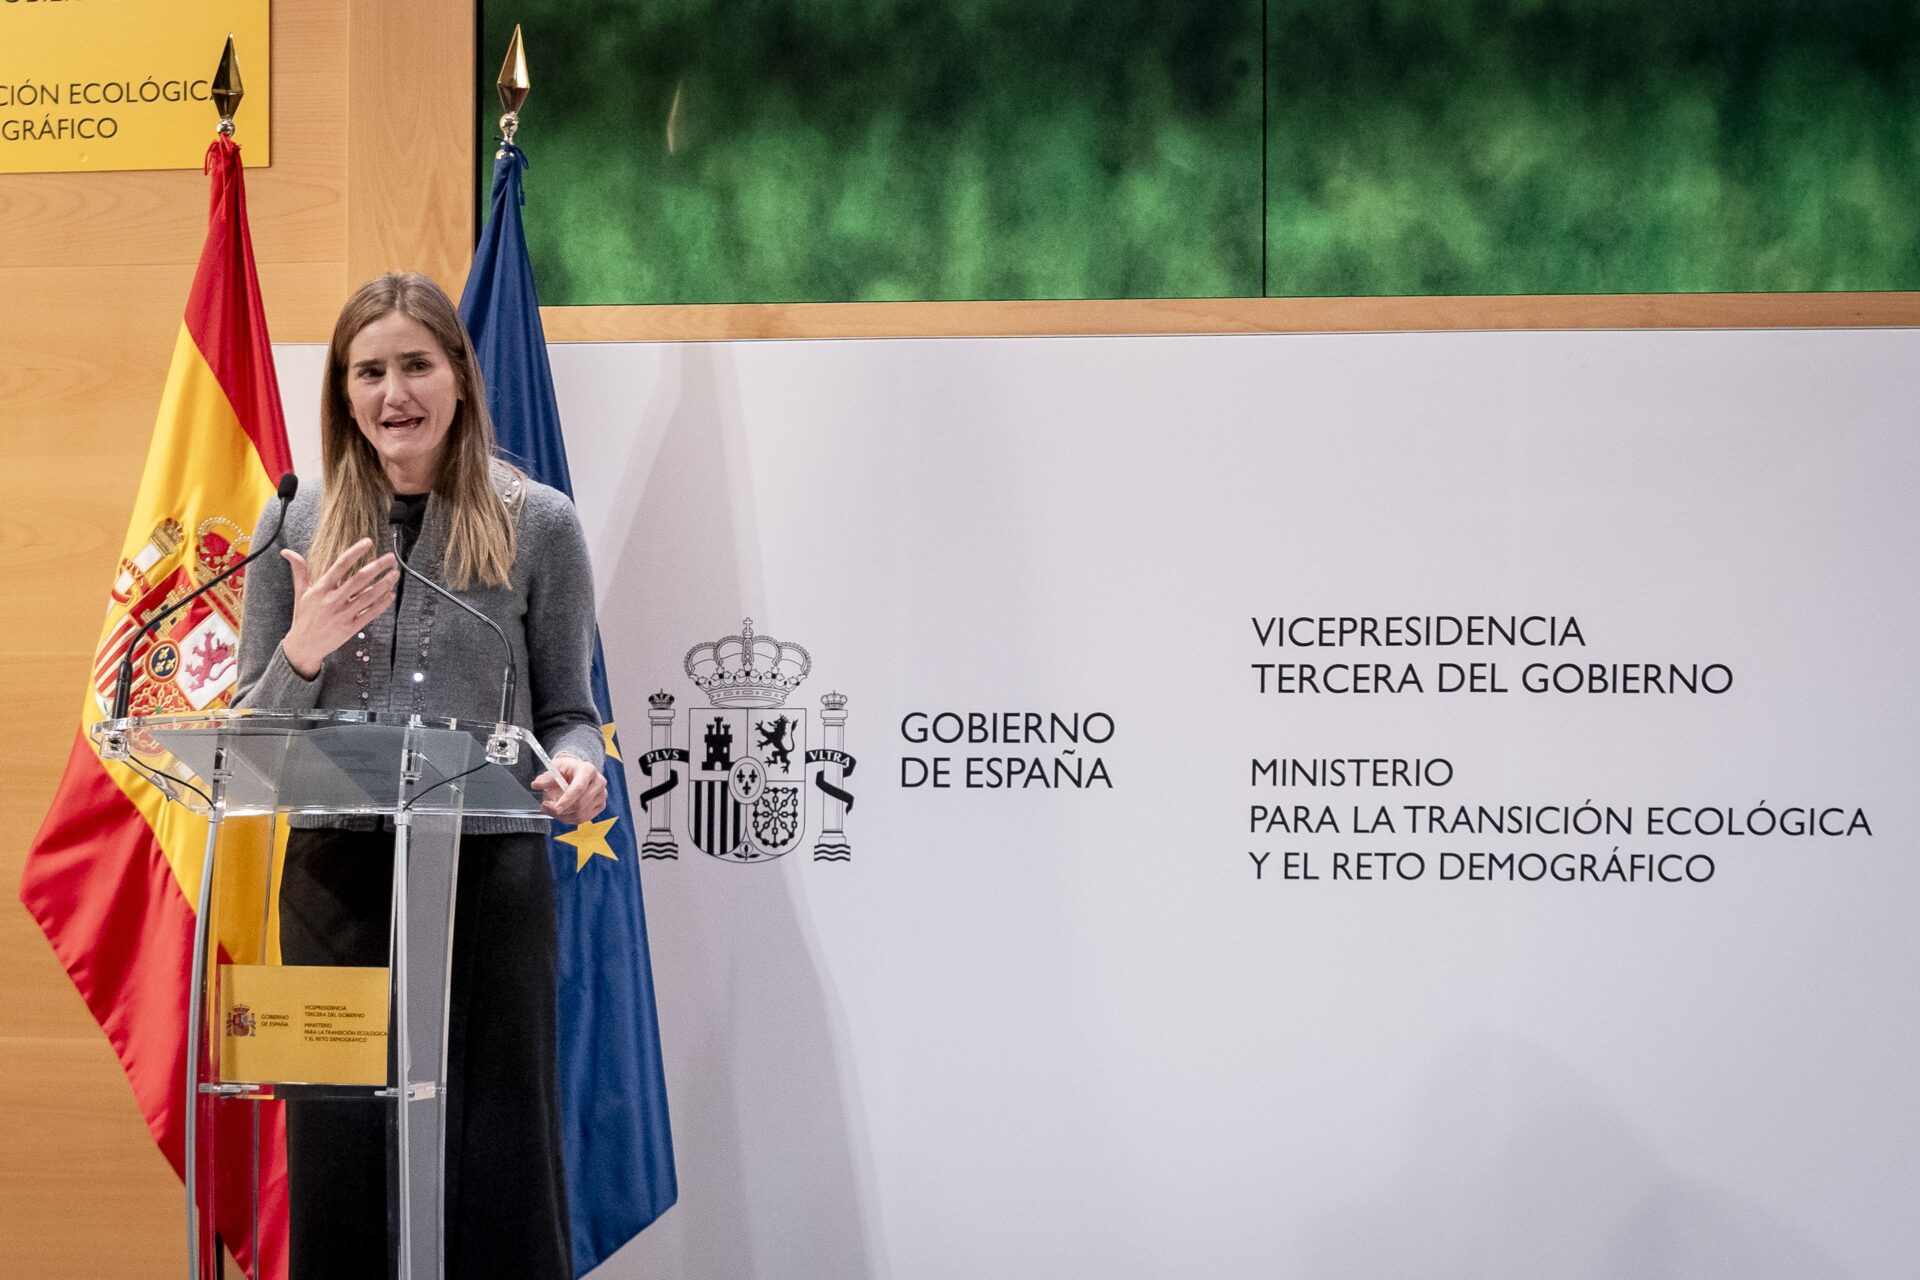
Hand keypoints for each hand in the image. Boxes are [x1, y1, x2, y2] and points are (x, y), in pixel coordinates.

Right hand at [279, 538, 398, 678]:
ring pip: (368, 596)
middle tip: (391, 557)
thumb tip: (287, 552)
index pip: (340, 566)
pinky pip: (370, 613)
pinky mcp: (351, 627)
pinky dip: (382, 604)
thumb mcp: (300, 593)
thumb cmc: (304, 616)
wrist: (304, 646)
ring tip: (395, 573)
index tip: (368, 542)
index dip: (355, 553)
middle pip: (359, 579)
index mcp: (321, 589)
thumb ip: (299, 571)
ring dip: (384, 584)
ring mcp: (343, 614)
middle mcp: (333, 600)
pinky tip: (390, 594)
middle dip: (377, 567)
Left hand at [533, 753, 607, 824]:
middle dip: (561, 810)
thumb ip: (546, 778)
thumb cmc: (567, 769)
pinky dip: (570, 819)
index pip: (578, 789)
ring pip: (581, 814)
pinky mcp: (601, 805)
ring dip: (563, 815)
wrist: (578, 771)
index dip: (566, 801)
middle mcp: (598, 782)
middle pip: (580, 804)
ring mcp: (602, 795)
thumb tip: (536, 784)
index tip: (555, 808)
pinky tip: (563, 812)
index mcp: (588, 770)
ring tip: (553, 808)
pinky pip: (584, 818)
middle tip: (546, 806)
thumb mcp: (555, 768)